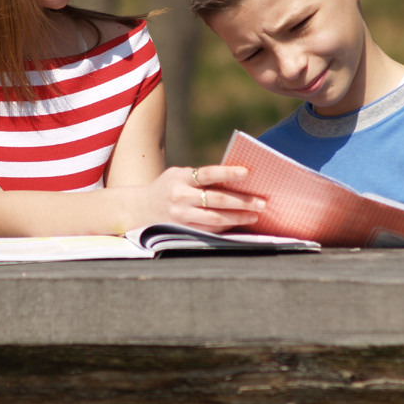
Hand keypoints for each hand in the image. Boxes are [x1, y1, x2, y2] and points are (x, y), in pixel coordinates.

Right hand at [136, 165, 264, 231]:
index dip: (227, 173)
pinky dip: (226, 227)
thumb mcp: (179, 175)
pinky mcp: (182, 230)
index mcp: (180, 178)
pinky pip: (209, 230)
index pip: (208, 174)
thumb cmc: (168, 186)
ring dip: (238, 217)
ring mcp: (181, 216)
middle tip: (262, 202)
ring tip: (255, 215)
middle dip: (242, 201)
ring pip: (215, 219)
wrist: (141, 208)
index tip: (247, 173)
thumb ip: (201, 177)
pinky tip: (239, 223)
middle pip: (216, 200)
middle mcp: (180, 197)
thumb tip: (236, 180)